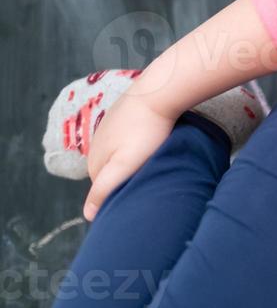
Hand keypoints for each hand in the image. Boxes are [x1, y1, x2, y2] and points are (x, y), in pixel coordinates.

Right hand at [82, 90, 180, 220]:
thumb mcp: (124, 165)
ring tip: (155, 158)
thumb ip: (104, 189)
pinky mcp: (123, 115)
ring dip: (135, 158)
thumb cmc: (146, 131)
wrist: (158, 91)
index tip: (143, 191)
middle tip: (152, 175)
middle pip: (112, 171)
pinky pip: (129, 137)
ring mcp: (108, 128)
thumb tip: (87, 215)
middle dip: (128, 176)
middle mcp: (96, 146)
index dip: (123, 193)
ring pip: (121, 153)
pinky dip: (139, 142)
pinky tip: (153, 141)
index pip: (105, 189)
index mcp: (94, 162)